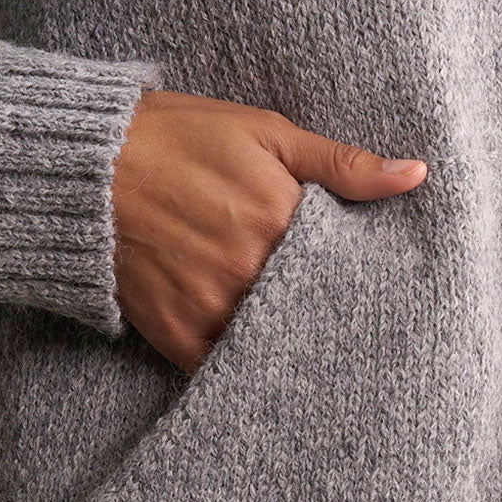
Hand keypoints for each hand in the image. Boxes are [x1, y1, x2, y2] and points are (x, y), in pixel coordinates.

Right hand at [112, 89, 427, 372]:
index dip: (358, 275)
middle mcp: (250, 270)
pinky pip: (225, 368)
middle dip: (328, 311)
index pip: (346, 267)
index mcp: (281, 219)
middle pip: (314, 309)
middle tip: (349, 320)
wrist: (86, 168)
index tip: (371, 281)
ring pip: (275, 343)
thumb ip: (341, 162)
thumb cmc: (178, 138)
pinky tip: (261, 356)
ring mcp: (211, 306)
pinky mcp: (177, 333)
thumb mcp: (266, 133)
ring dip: (291, 341)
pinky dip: (244, 365)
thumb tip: (415, 175)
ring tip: (309, 338)